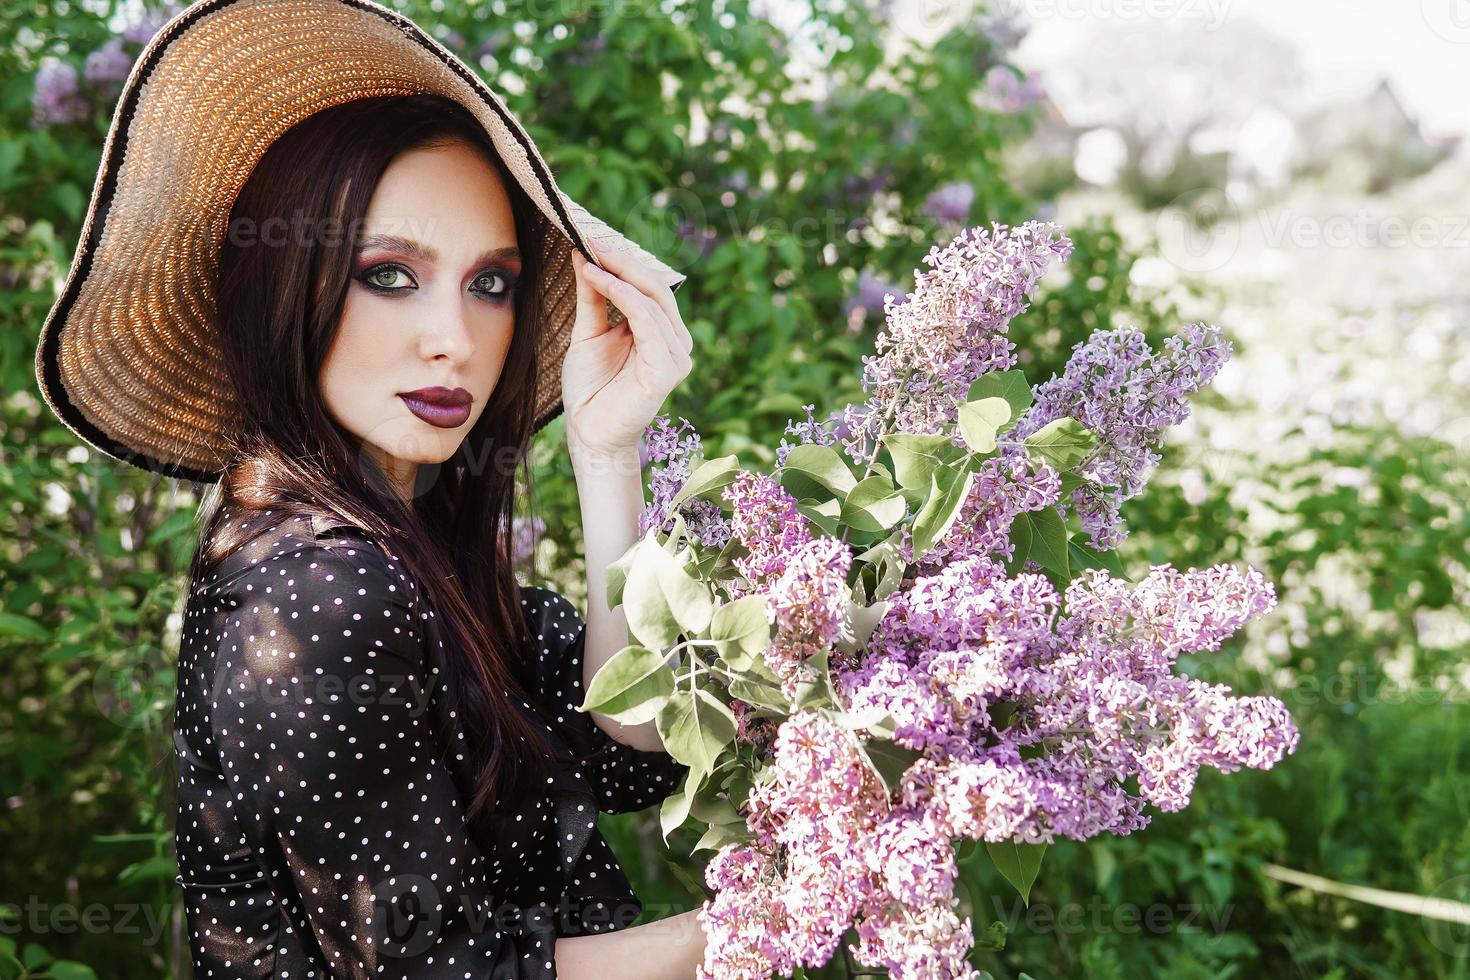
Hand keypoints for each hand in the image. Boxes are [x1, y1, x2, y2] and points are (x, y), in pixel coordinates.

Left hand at [562, 242, 692, 462]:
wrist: (587, 432)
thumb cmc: (590, 388)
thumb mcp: (588, 332)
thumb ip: (593, 297)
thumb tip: (584, 256)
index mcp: (660, 332)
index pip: (650, 286)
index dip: (624, 261)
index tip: (592, 240)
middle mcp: (674, 342)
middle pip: (657, 289)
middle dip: (624, 263)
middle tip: (593, 243)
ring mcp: (675, 357)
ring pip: (654, 303)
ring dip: (621, 278)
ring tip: (591, 263)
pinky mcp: (668, 371)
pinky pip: (650, 325)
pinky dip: (628, 301)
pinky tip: (606, 284)